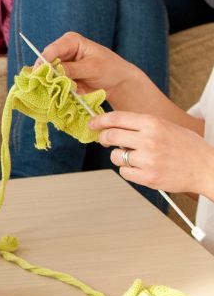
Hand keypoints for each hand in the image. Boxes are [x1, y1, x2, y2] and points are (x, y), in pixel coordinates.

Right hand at [41, 31, 161, 112]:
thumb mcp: (92, 68)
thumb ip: (72, 69)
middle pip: (47, 62)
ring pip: (49, 74)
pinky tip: (67, 94)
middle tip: (48, 86)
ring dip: (54, 84)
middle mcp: (63, 51)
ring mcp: (62, 64)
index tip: (39, 73)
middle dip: (48, 75)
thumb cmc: (110, 68)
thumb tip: (53, 72)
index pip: (52, 50)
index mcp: (70, 41)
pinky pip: (55, 83)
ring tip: (62, 92)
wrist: (119, 82)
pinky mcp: (63, 77)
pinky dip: (59, 90)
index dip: (44, 61)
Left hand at [91, 110, 213, 196]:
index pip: (116, 118)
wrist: (207, 169)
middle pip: (110, 136)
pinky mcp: (149, 177)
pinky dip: (128, 171)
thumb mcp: (166, 125)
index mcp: (152, 123)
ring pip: (115, 156)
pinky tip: (140, 168)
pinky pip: (124, 172)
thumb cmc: (188, 147)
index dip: (99, 120)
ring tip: (134, 157)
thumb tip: (114, 124)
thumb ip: (141, 124)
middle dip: (103, 138)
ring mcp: (148, 160)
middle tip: (105, 140)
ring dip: (118, 156)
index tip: (93, 124)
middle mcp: (149, 140)